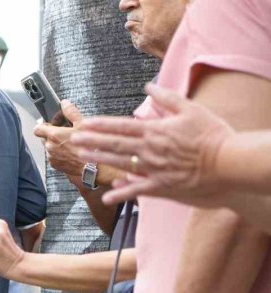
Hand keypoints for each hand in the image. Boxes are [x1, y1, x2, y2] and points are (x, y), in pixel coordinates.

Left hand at [34, 101, 85, 180]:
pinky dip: (60, 153)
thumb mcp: (82, 124)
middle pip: (44, 138)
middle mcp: (49, 147)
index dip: (43, 125)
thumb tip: (65, 103)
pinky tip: (71, 151)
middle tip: (65, 131)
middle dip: (52, 134)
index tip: (50, 123)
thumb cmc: (89, 146)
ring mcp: (52, 157)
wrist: (93, 167)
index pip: (38, 129)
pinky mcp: (56, 166)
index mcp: (53, 135)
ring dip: (56, 144)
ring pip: (50, 148)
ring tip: (69, 142)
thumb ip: (71, 112)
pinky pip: (54, 157)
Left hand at [73, 83, 234, 205]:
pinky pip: (136, 190)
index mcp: (155, 130)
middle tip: (74, 139)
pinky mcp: (160, 185)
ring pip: (119, 163)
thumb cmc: (212, 134)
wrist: (228, 161)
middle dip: (92, 140)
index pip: (121, 126)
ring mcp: (153, 168)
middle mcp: (149, 149)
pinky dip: (120, 194)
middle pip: (114, 144)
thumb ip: (167, 98)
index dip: (101, 125)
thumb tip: (148, 87)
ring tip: (82, 156)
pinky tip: (106, 196)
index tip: (85, 123)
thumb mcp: (191, 109)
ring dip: (99, 159)